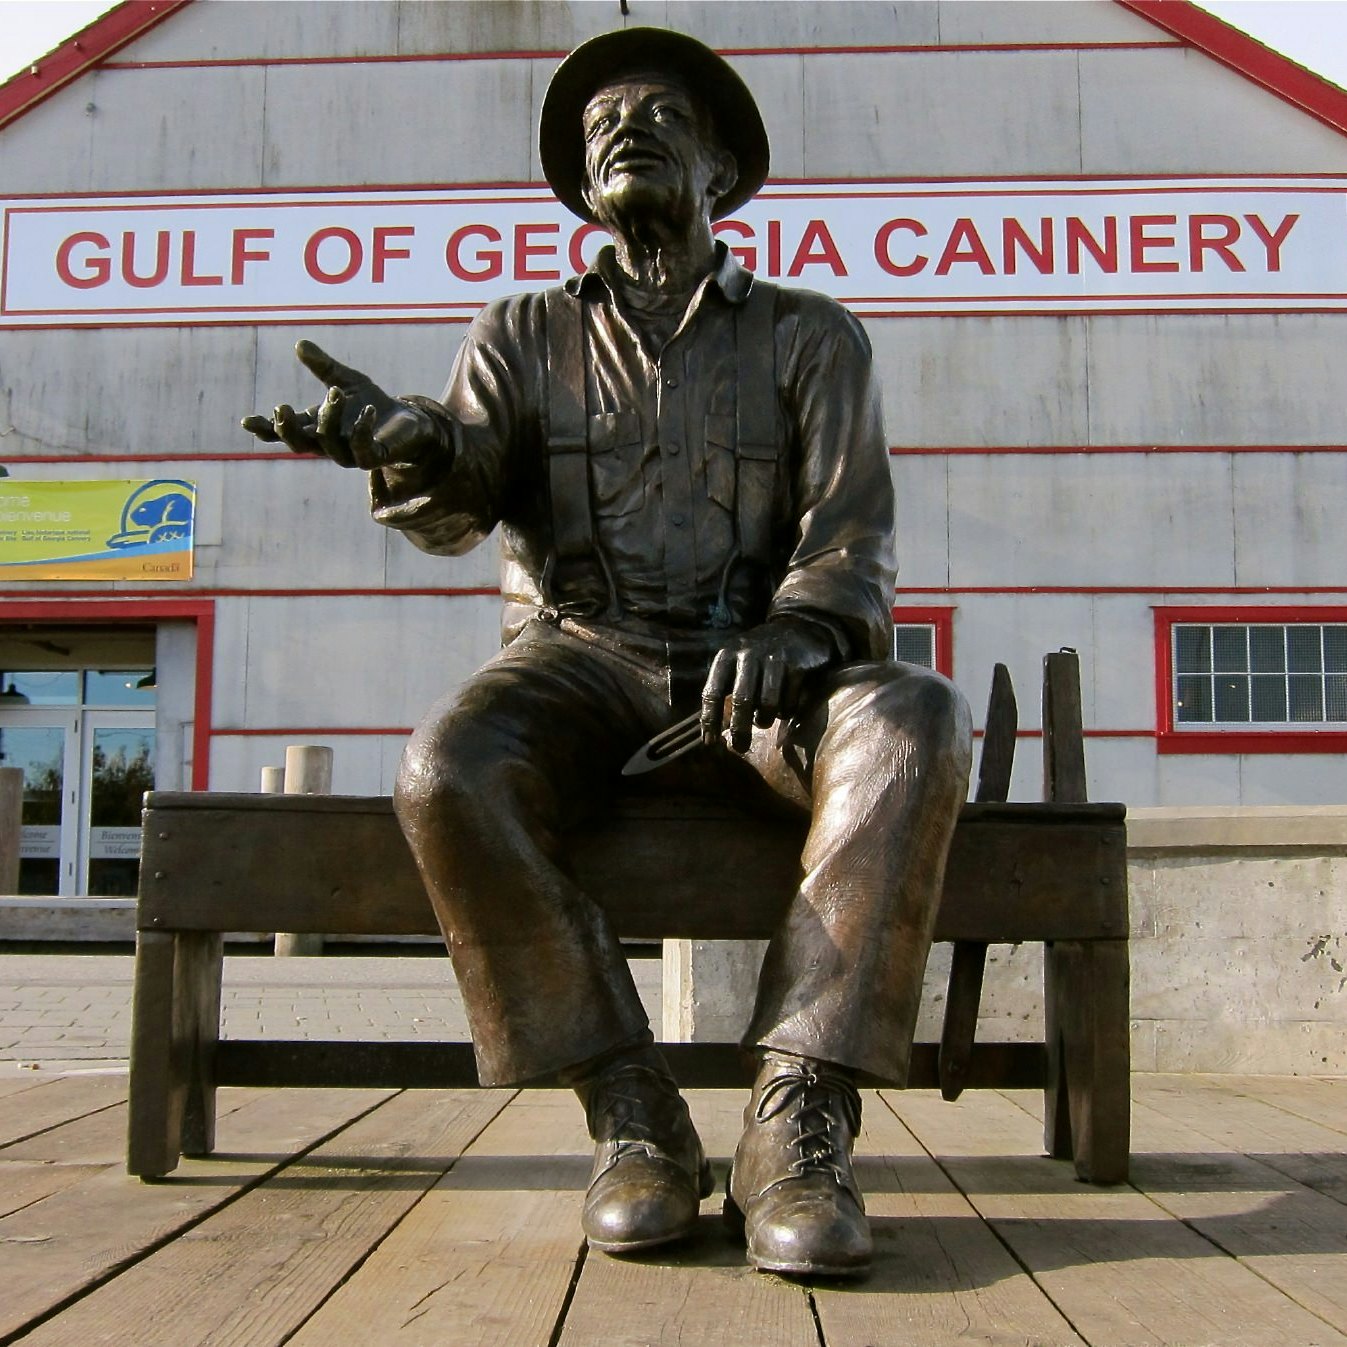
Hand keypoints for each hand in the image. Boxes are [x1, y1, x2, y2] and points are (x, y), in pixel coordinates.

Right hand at [241, 340, 437, 469]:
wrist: (409, 422)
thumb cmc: (372, 404)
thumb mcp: (346, 380)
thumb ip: (323, 367)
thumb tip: (299, 343)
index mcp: (317, 428)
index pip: (286, 433)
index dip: (266, 429)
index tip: (247, 420)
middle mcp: (330, 445)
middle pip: (300, 445)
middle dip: (288, 429)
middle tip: (281, 408)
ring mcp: (351, 454)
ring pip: (329, 443)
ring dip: (329, 418)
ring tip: (336, 393)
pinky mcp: (374, 458)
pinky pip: (362, 450)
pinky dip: (361, 429)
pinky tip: (366, 411)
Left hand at [700, 619, 836, 752]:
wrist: (801, 627)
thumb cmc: (762, 655)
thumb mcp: (737, 663)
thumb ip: (725, 688)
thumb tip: (711, 730)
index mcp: (727, 655)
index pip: (712, 692)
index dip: (710, 720)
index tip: (710, 743)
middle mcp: (748, 654)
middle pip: (741, 700)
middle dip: (739, 729)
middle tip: (740, 747)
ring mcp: (775, 658)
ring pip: (768, 703)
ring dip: (765, 719)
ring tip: (764, 721)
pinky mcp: (798, 664)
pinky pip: (790, 701)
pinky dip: (787, 711)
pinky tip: (786, 708)